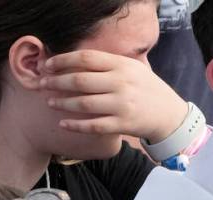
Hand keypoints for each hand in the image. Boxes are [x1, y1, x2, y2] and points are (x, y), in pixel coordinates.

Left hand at [41, 50, 188, 142]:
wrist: (170, 115)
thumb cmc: (146, 90)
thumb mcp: (132, 69)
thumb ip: (108, 64)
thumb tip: (74, 60)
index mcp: (122, 66)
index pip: (86, 59)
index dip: (63, 61)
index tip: (48, 65)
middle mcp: (121, 84)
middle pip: (80, 81)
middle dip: (56, 82)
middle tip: (42, 84)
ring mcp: (123, 105)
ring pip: (84, 104)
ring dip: (63, 103)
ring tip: (50, 102)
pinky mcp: (123, 125)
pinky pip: (94, 126)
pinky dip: (76, 125)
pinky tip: (63, 123)